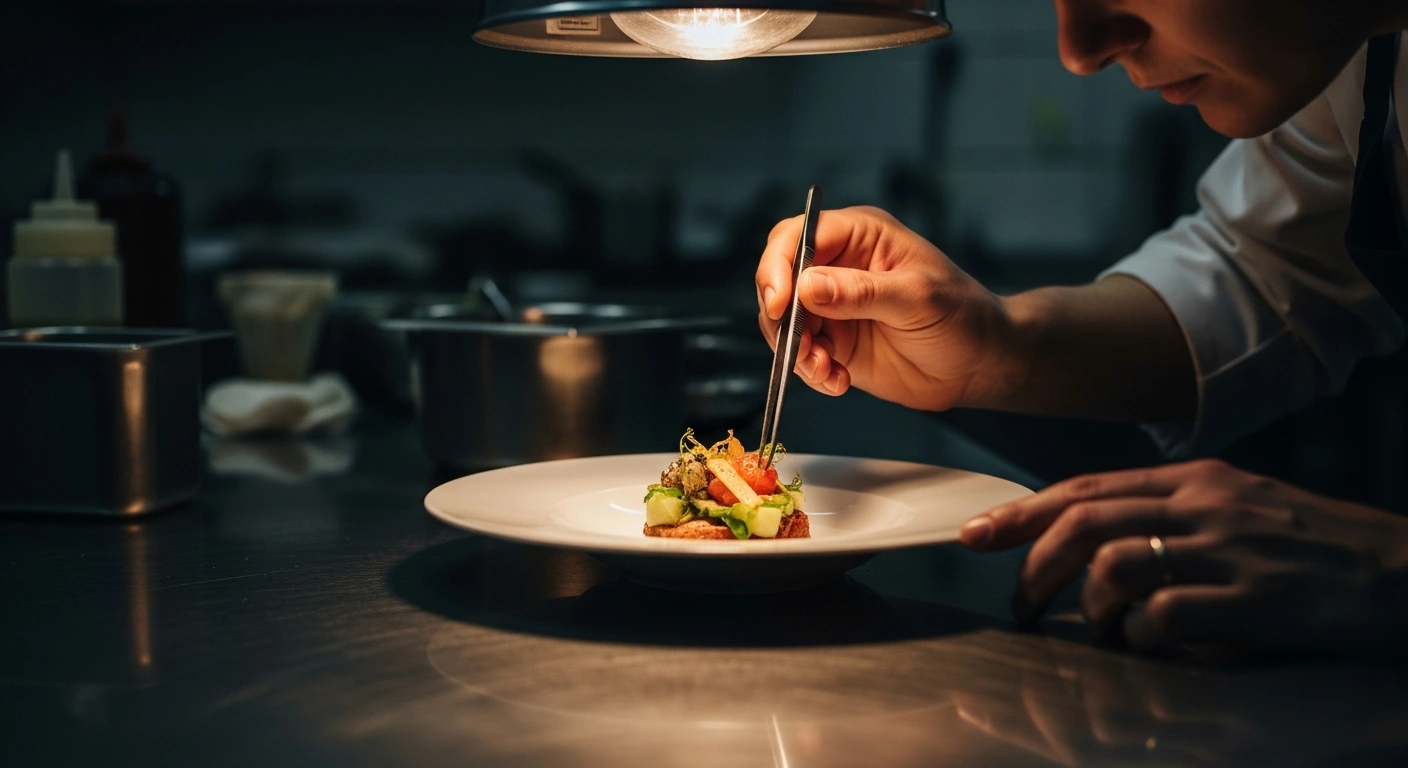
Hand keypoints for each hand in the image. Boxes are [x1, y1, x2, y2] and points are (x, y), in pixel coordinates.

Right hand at [755, 206, 1020, 410]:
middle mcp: (839, 266)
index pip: (798, 236)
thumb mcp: (917, 298)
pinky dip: (809, 371)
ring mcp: (833, 306)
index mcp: (860, 236)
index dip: (779, 266)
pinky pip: (799, 353)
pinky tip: (837, 380)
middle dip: (781, 316)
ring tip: (826, 370)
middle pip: (779, 278)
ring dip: (795, 350)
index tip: (780, 303)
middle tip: (801, 347)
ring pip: (783, 321)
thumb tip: (807, 286)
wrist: (978, 365)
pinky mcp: (833, 341)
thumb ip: (861, 292)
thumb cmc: (963, 317)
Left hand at [960, 459, 1407, 654]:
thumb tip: (1089, 539)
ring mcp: (1228, 549)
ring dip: (1088, 605)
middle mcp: (1202, 505)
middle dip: (1033, 565)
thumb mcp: (1237, 505)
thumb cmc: (1314, 543)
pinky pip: (1165, 616)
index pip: (1085, 486)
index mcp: (1194, 480)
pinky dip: (1143, 636)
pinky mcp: (1255, 598)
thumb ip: (1167, 512)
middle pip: (1084, 521)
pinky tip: (1152, 646)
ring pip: (1113, 563)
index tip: (977, 534)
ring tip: (1097, 630)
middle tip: (1022, 604)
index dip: (1022, 512)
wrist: (1402, 570)